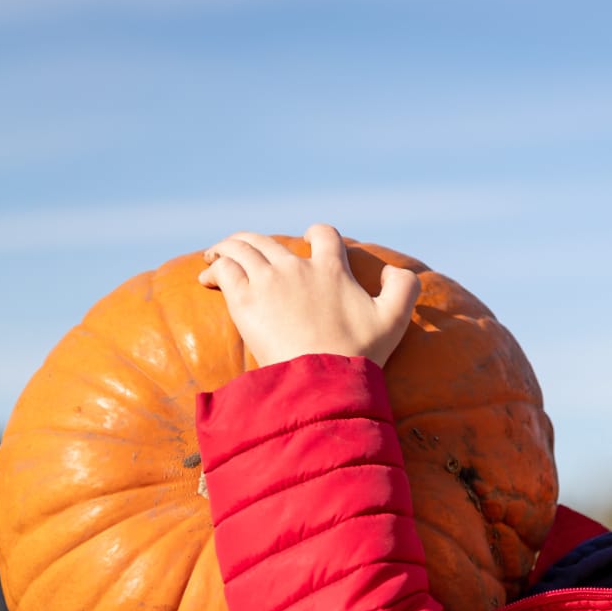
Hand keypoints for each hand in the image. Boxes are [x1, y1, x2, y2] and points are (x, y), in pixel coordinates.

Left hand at [197, 225, 419, 368]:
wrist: (324, 377)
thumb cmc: (359, 353)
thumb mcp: (395, 319)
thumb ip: (404, 288)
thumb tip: (393, 270)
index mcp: (332, 268)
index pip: (324, 234)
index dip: (317, 233)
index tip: (309, 239)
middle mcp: (298, 267)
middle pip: (268, 240)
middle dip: (253, 241)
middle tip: (240, 250)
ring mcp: (269, 281)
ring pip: (241, 247)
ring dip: (227, 247)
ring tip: (216, 256)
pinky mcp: (244, 300)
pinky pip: (224, 269)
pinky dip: (214, 267)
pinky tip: (206, 278)